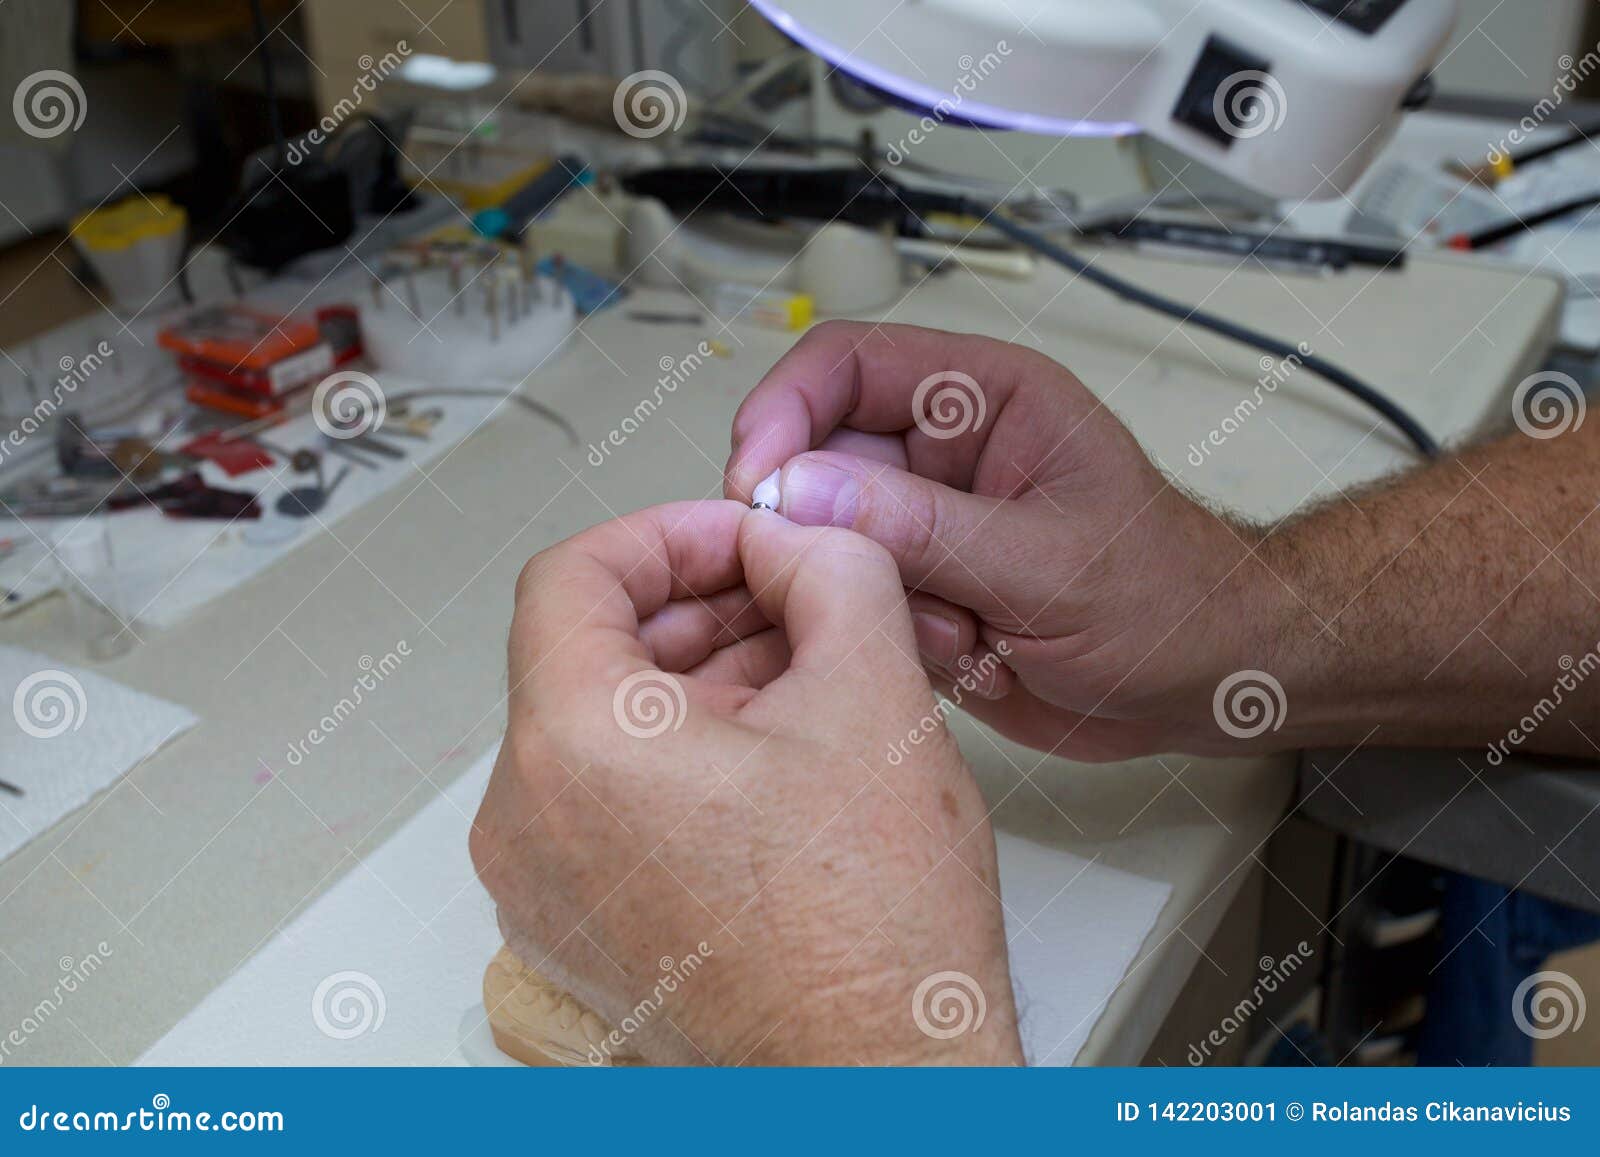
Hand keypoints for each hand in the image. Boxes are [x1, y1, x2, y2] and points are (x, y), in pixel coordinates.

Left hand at [470, 500, 1023, 1065]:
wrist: (875, 1084)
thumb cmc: (871, 937)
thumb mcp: (875, 694)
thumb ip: (830, 568)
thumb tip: (792, 542)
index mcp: (574, 744)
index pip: (574, 574)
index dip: (668, 534)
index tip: (738, 540)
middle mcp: (527, 818)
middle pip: (585, 649)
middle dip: (697, 609)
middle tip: (790, 601)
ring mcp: (543, 885)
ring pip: (599, 727)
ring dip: (694, 682)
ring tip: (800, 683)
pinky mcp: (575, 928)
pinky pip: (602, 802)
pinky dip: (673, 758)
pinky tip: (771, 759)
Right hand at [725, 321, 1271, 760]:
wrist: (1207, 681)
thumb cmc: (1169, 599)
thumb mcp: (1045, 564)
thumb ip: (921, 528)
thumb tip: (802, 487)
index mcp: (984, 396)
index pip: (845, 365)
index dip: (784, 413)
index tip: (756, 485)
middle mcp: (944, 451)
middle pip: (821, 462)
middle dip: (836, 537)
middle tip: (874, 590)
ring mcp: (930, 523)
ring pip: (835, 548)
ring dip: (888, 604)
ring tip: (977, 635)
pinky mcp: (925, 587)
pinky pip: (861, 605)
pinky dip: (906, 643)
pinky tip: (985, 658)